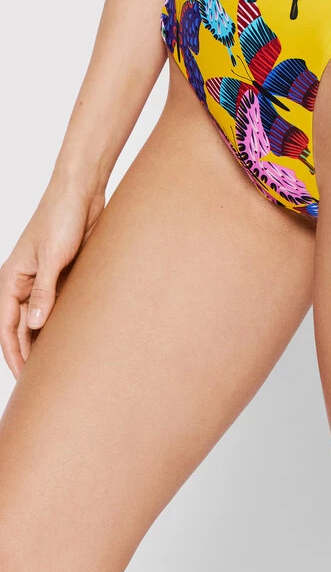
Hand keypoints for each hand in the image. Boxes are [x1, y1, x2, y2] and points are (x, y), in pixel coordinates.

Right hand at [0, 174, 104, 377]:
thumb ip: (45, 290)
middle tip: (42, 380)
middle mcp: (25, 282)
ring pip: (42, 317)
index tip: (24, 378)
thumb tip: (34, 325)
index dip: (14, 353)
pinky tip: (74, 336)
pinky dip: (63, 320)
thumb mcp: (52, 257)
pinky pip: (60, 304)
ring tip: (58, 364)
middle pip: (22, 326)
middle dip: (29, 352)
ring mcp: (45, 278)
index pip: (7, 326)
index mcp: (12, 279)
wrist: (81, 192)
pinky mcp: (64, 273)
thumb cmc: (61, 217)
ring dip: (47, 338)